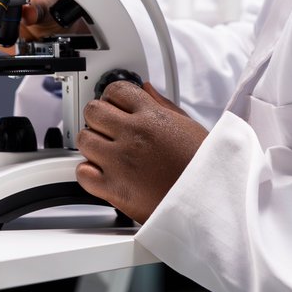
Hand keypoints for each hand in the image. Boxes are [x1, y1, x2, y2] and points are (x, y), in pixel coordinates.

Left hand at [76, 82, 206, 223]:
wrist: (209, 201)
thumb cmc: (204, 167)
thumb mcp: (189, 126)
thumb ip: (163, 106)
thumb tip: (146, 90)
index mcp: (152, 117)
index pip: (116, 90)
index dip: (112, 98)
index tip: (114, 106)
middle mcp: (134, 135)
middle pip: (93, 111)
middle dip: (98, 118)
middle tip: (107, 129)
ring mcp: (121, 161)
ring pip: (84, 140)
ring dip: (93, 144)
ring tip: (106, 152)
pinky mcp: (115, 188)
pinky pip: (83, 173)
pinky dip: (89, 173)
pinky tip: (103, 173)